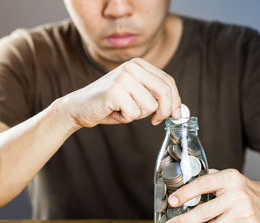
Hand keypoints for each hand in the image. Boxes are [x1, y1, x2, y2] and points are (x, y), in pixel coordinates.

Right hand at [63, 58, 181, 127]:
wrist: (79, 107)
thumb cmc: (109, 104)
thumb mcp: (136, 96)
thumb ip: (155, 97)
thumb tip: (180, 111)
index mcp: (139, 64)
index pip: (168, 81)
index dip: (175, 101)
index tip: (174, 115)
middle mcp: (132, 67)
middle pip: (164, 92)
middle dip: (163, 111)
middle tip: (155, 121)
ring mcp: (123, 77)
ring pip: (149, 106)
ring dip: (137, 115)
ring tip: (122, 110)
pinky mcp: (115, 91)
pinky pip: (133, 113)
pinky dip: (125, 118)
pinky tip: (114, 111)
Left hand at [163, 169, 259, 222]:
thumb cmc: (243, 190)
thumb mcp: (228, 177)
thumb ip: (208, 178)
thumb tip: (181, 185)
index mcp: (230, 178)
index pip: (203, 185)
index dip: (185, 193)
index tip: (172, 201)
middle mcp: (238, 195)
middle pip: (203, 212)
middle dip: (182, 221)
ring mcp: (246, 213)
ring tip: (220, 218)